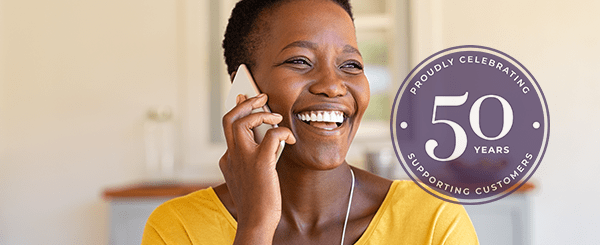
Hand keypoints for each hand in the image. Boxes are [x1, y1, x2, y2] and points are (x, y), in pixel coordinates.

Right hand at [220, 93, 295, 243]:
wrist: (256, 222)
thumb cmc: (257, 203)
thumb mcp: (249, 177)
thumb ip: (252, 158)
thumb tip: (268, 138)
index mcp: (228, 160)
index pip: (228, 127)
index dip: (238, 111)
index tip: (243, 99)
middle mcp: (231, 156)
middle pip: (229, 118)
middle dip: (245, 103)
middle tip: (260, 97)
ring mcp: (243, 158)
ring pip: (242, 121)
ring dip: (261, 113)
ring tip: (275, 117)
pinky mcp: (260, 163)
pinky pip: (271, 135)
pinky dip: (282, 132)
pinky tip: (290, 139)